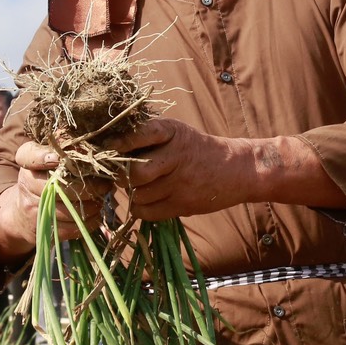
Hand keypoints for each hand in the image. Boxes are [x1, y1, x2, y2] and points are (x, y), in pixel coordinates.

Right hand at [16, 141, 108, 230]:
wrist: (21, 214)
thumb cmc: (41, 180)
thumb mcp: (43, 162)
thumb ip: (60, 149)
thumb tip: (86, 144)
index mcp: (27, 165)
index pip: (29, 156)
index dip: (43, 157)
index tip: (59, 158)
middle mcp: (27, 185)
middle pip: (60, 186)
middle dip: (89, 186)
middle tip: (106, 184)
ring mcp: (34, 209)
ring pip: (69, 209)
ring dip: (92, 205)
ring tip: (102, 198)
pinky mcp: (44, 228)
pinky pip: (71, 228)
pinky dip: (89, 221)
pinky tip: (95, 213)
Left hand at [106, 118, 250, 220]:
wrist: (236, 169)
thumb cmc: (197, 149)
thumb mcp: (178, 133)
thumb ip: (149, 137)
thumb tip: (109, 148)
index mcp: (173, 132)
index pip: (140, 134)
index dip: (122, 142)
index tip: (110, 147)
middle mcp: (176, 156)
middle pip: (135, 171)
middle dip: (125, 175)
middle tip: (127, 174)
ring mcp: (180, 183)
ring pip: (138, 194)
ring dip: (134, 193)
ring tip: (143, 186)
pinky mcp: (183, 205)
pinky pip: (146, 212)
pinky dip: (140, 208)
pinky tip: (148, 200)